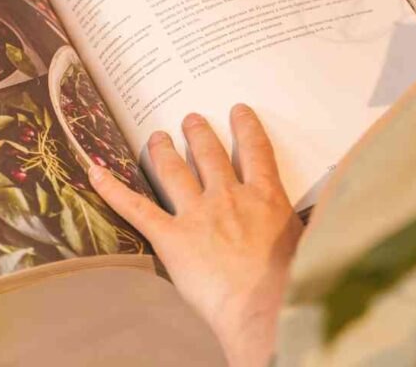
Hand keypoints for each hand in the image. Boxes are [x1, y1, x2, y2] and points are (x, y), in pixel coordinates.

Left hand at [88, 105, 302, 365]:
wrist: (267, 304)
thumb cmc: (294, 283)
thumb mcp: (310, 243)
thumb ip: (302, 225)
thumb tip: (321, 219)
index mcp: (266, 198)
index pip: (256, 152)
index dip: (246, 128)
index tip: (238, 111)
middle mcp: (229, 197)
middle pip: (211, 155)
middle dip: (199, 135)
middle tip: (190, 119)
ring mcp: (198, 214)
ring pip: (175, 172)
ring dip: (164, 151)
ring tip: (156, 136)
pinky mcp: (172, 237)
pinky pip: (136, 208)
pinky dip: (113, 189)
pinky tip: (95, 172)